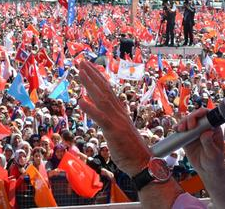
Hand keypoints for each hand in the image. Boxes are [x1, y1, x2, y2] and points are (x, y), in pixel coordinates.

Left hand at [78, 61, 150, 175]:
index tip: (89, 67)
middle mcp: (119, 112)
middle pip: (105, 89)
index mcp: (120, 112)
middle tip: (81, 62)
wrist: (144, 164)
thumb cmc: (131, 150)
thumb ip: (109, 120)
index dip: (98, 77)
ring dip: (90, 84)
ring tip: (80, 72)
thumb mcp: (119, 131)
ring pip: (102, 98)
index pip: (108, 90)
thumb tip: (98, 112)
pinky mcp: (114, 132)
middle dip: (92, 74)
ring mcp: (117, 121)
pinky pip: (101, 118)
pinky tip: (80, 101)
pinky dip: (91, 109)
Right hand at [176, 107, 224, 175]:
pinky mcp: (186, 137)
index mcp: (213, 128)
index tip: (197, 118)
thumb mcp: (213, 154)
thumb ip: (209, 143)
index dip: (201, 113)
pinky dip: (177, 128)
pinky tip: (175, 129)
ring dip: (182, 123)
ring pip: (187, 122)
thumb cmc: (214, 161)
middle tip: (188, 127)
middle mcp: (203, 127)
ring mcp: (194, 132)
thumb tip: (207, 132)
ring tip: (180, 129)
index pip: (208, 115)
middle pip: (196, 116)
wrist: (207, 170)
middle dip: (190, 118)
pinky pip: (180, 130)